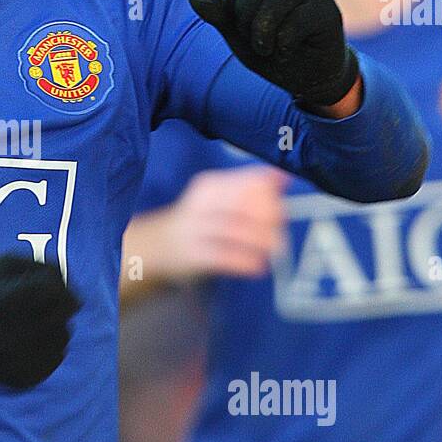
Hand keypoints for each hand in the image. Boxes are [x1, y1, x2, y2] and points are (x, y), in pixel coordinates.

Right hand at [0, 254, 79, 388]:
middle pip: (63, 313)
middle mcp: (4, 338)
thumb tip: (78, 303)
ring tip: (27, 322)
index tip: (42, 286)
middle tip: (35, 304)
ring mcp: (12, 364)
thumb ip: (49, 270)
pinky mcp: (19, 381)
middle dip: (56, 304)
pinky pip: (57, 358)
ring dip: (53, 326)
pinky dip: (49, 347)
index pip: (53, 290)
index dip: (55, 285)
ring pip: (64, 337)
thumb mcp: (8, 264)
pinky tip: (27, 341)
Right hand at [122, 166, 287, 284]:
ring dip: (261, 242)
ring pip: (235, 231)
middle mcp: (201, 204)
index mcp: (211, 186)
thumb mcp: (220, 197)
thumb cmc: (198, 221)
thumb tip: (284, 176)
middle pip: (243, 206)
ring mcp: (195, 229)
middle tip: (279, 234)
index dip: (270, 198)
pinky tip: (257, 266)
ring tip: (274, 251)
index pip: (248, 184)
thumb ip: (251, 187)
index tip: (280, 212)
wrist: (158, 246)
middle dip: (268, 221)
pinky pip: (224, 256)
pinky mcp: (193, 254)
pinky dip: (245, 261)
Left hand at [188, 0, 358, 106]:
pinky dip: (282, 45)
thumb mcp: (237, 32)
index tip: (240, 16)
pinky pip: (296, 23)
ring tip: (266, 46)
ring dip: (262, 30)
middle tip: (252, 36)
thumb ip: (219, 14)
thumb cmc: (270, 45)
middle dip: (245, 13)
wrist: (308, 75)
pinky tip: (286, 51)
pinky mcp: (328, 11)